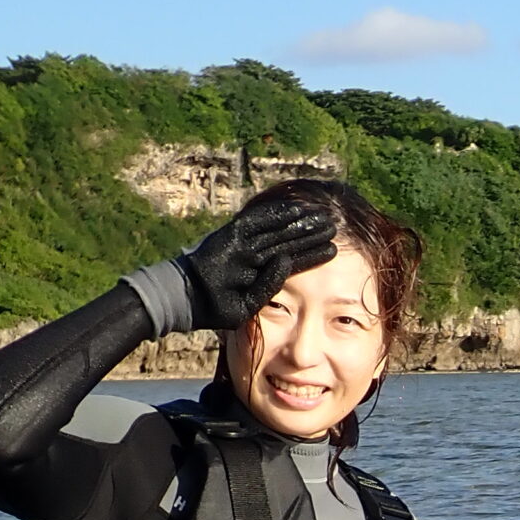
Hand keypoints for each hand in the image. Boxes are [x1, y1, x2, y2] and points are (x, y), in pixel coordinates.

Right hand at [179, 201, 337, 331]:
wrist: (185, 301)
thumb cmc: (215, 309)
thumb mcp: (248, 305)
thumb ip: (269, 287)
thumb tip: (286, 262)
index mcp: (259, 271)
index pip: (291, 258)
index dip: (311, 252)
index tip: (334, 247)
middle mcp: (252, 253)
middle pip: (287, 240)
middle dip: (310, 232)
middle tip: (334, 224)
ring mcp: (241, 243)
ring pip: (276, 228)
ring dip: (299, 221)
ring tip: (322, 216)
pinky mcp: (230, 236)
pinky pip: (255, 222)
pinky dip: (274, 214)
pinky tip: (295, 209)